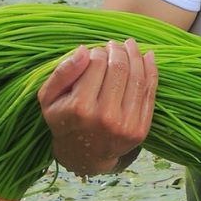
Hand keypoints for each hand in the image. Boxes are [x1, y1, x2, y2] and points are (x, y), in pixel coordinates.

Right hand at [37, 38, 156, 176]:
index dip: (98, 51)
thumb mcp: (49, 98)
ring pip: (137, 78)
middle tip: (115, 44)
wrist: (83, 155)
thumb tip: (84, 50)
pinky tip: (148, 56)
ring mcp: (125, 125)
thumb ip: (62, 73)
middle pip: (119, 69)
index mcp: (79, 107)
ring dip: (136, 56)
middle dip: (118, 50)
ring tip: (130, 45)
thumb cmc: (64, 120)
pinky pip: (149, 93)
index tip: (96, 50)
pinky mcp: (140, 130)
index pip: (96, 64)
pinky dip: (151, 71)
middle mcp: (104, 117)